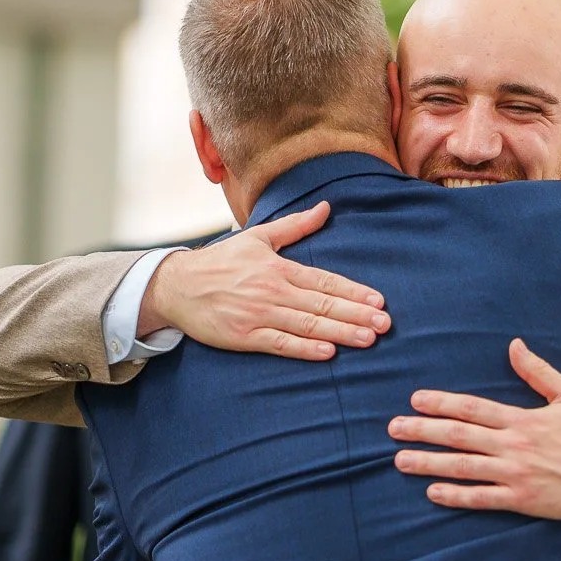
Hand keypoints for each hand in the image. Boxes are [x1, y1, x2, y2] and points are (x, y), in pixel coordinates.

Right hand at [137, 203, 390, 360]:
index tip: (378, 301)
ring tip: (368, 339)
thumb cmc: (219, 262)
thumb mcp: (257, 237)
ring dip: (340, 333)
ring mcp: (258, 314)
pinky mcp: (244, 336)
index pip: (324, 281)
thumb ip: (295, 226)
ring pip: (306, 325)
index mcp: (278, 267)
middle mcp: (272, 290)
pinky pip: (279, 343)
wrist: (176, 285)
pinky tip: (326, 353)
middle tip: (385, 325)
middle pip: (322, 305)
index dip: (353, 292)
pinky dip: (303, 349)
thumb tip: (326, 207)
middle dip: (356, 315)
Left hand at [390, 339, 560, 519]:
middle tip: (393, 428)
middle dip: (423, 431)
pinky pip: (482, 499)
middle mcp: (514, 446)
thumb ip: (538, 372)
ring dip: (429, 463)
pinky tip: (433, 492)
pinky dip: (456, 496)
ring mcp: (515, 475)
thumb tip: (514, 345)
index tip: (416, 400)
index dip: (441, 404)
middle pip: (459, 437)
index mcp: (522, 419)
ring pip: (463, 467)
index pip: (473, 408)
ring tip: (401, 460)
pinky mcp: (521, 500)